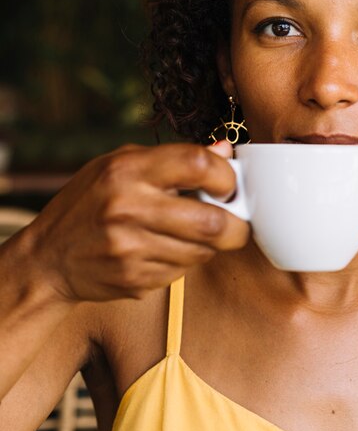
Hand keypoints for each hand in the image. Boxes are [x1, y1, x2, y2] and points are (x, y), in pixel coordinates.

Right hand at [26, 142, 248, 301]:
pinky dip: (186, 260)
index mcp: (128, 170)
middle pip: (211, 223)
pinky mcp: (134, 279)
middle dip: (237, 226)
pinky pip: (183, 272)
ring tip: (195, 232)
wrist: (48, 257)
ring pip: (202, 251)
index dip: (226, 175)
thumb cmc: (90, 201)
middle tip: (237, 221)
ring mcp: (130, 249)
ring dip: (211, 244)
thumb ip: (175, 158)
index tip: (229, 184)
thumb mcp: (122, 164)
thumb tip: (226, 150)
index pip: (197, 165)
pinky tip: (168, 249)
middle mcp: (128, 209)